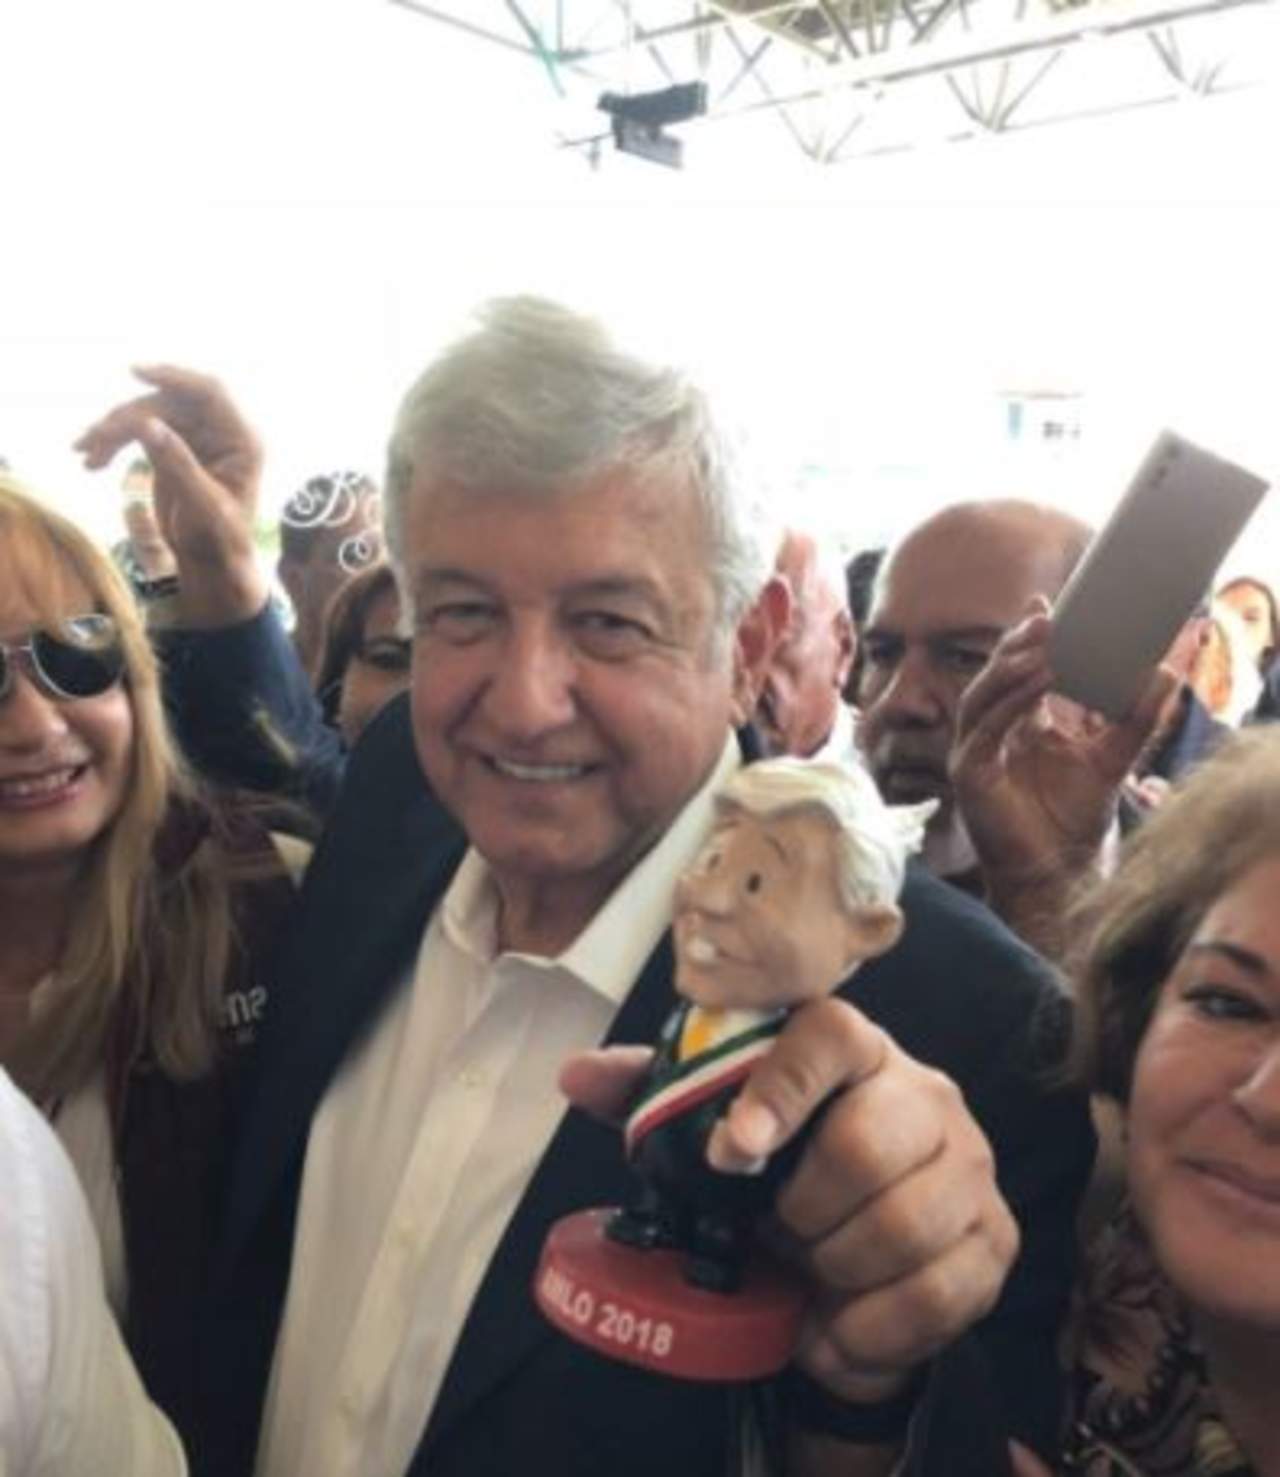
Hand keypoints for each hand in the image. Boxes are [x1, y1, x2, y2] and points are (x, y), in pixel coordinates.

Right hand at [74, 365, 267, 626]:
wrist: (211, 562)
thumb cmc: (220, 540)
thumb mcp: (203, 507)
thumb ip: (178, 464)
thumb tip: (146, 424)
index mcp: (242, 439)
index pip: (211, 392)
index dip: (175, 377)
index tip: (135, 372)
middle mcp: (220, 431)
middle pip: (168, 404)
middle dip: (127, 417)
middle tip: (94, 441)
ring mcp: (194, 436)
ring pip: (147, 416)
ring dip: (112, 431)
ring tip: (83, 453)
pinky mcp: (172, 446)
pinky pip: (137, 432)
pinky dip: (113, 442)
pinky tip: (91, 459)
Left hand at [562, 998, 1017, 1404]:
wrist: (853, 1262)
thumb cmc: (780, 1175)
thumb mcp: (712, 1133)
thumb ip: (651, 1097)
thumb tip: (575, 1073)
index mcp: (854, 1048)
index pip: (829, 1036)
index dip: (780, 1088)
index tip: (731, 1151)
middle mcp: (925, 1093)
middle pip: (871, 1142)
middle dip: (804, 1209)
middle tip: (776, 1230)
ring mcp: (971, 1166)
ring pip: (907, 1223)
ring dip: (836, 1266)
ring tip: (809, 1270)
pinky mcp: (995, 1240)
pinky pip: (939, 1294)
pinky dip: (871, 1327)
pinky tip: (838, 1325)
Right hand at [951, 598, 1174, 883]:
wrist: (1059, 871)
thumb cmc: (1076, 820)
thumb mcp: (1113, 757)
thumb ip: (1135, 717)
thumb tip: (1166, 674)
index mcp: (1016, 726)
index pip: (1015, 672)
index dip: (1026, 640)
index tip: (1047, 607)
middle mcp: (989, 735)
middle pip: (993, 676)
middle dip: (1016, 644)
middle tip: (1046, 617)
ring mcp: (973, 753)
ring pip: (981, 697)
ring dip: (1010, 667)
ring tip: (1042, 643)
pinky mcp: (969, 775)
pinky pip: (983, 730)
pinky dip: (1008, 703)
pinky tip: (1036, 683)